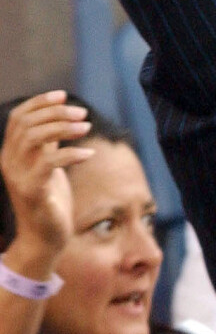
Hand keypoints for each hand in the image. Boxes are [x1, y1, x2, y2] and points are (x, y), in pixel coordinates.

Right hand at [0, 92, 93, 267]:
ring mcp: (18, 176)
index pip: (18, 117)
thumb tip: (62, 117)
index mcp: (10, 153)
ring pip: (34, 138)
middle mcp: (9, 162)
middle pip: (26, 123)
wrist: (44, 238)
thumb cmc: (50, 200)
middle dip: (56, 112)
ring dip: (63, 128)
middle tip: (83, 114)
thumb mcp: (47, 166)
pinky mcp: (32, 191)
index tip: (63, 94)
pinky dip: (72, 154)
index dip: (39, 102)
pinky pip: (50, 163)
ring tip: (87, 127)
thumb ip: (48, 144)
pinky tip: (89, 154)